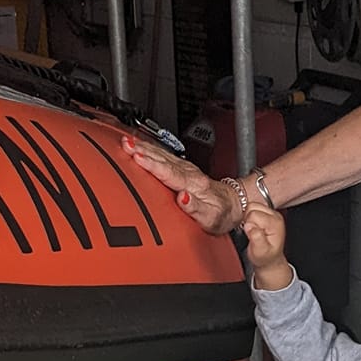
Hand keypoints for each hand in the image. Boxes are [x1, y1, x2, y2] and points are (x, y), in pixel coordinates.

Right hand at [122, 136, 237, 235]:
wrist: (234, 203)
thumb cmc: (221, 213)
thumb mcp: (211, 218)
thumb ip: (196, 209)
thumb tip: (182, 198)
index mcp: (194, 185)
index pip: (169, 173)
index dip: (153, 165)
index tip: (138, 158)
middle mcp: (189, 173)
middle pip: (163, 160)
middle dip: (143, 152)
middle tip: (125, 145)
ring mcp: (185, 169)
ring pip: (162, 155)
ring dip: (144, 147)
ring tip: (127, 142)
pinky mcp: (182, 168)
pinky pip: (164, 156)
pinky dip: (150, 149)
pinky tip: (139, 145)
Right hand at [241, 205, 291, 289]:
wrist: (270, 258)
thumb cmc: (265, 256)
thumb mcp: (260, 252)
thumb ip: (256, 239)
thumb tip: (250, 226)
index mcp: (275, 223)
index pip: (253, 214)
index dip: (247, 225)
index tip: (250, 234)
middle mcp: (274, 215)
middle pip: (252, 206)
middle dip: (247, 219)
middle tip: (250, 232)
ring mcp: (271, 212)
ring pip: (250, 205)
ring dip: (247, 217)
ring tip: (251, 229)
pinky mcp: (266, 212)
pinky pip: (251, 207)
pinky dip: (248, 216)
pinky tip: (251, 226)